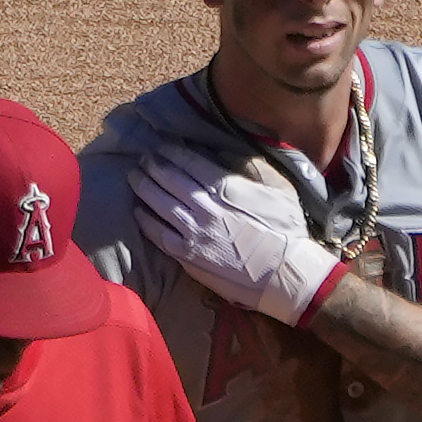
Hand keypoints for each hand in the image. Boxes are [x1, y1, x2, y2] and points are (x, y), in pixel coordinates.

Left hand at [129, 148, 340, 326]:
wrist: (284, 275)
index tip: (163, 146)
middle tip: (145, 159)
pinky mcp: (188, 257)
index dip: (172, 151)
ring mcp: (192, 233)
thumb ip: (253, 167)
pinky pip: (158, 234)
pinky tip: (138, 212)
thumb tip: (229, 153)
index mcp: (224, 187)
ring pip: (158, 203)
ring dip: (144, 187)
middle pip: (168, 179)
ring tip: (135, 177)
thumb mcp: (279, 188)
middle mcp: (203, 206)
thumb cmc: (287, 231)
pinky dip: (145, 220)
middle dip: (153, 166)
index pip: (189, 162)